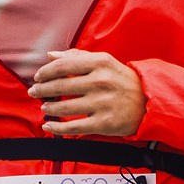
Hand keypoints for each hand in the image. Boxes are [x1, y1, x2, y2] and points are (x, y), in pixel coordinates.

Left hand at [28, 50, 145, 138]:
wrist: (149, 102)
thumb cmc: (122, 80)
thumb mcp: (105, 61)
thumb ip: (77, 57)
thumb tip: (50, 55)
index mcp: (99, 63)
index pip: (63, 66)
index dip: (45, 72)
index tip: (38, 76)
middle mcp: (100, 82)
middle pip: (60, 86)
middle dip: (41, 90)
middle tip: (34, 92)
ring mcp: (102, 103)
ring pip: (64, 107)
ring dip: (48, 108)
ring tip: (44, 107)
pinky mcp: (103, 123)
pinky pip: (73, 127)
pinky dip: (57, 128)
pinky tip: (48, 126)